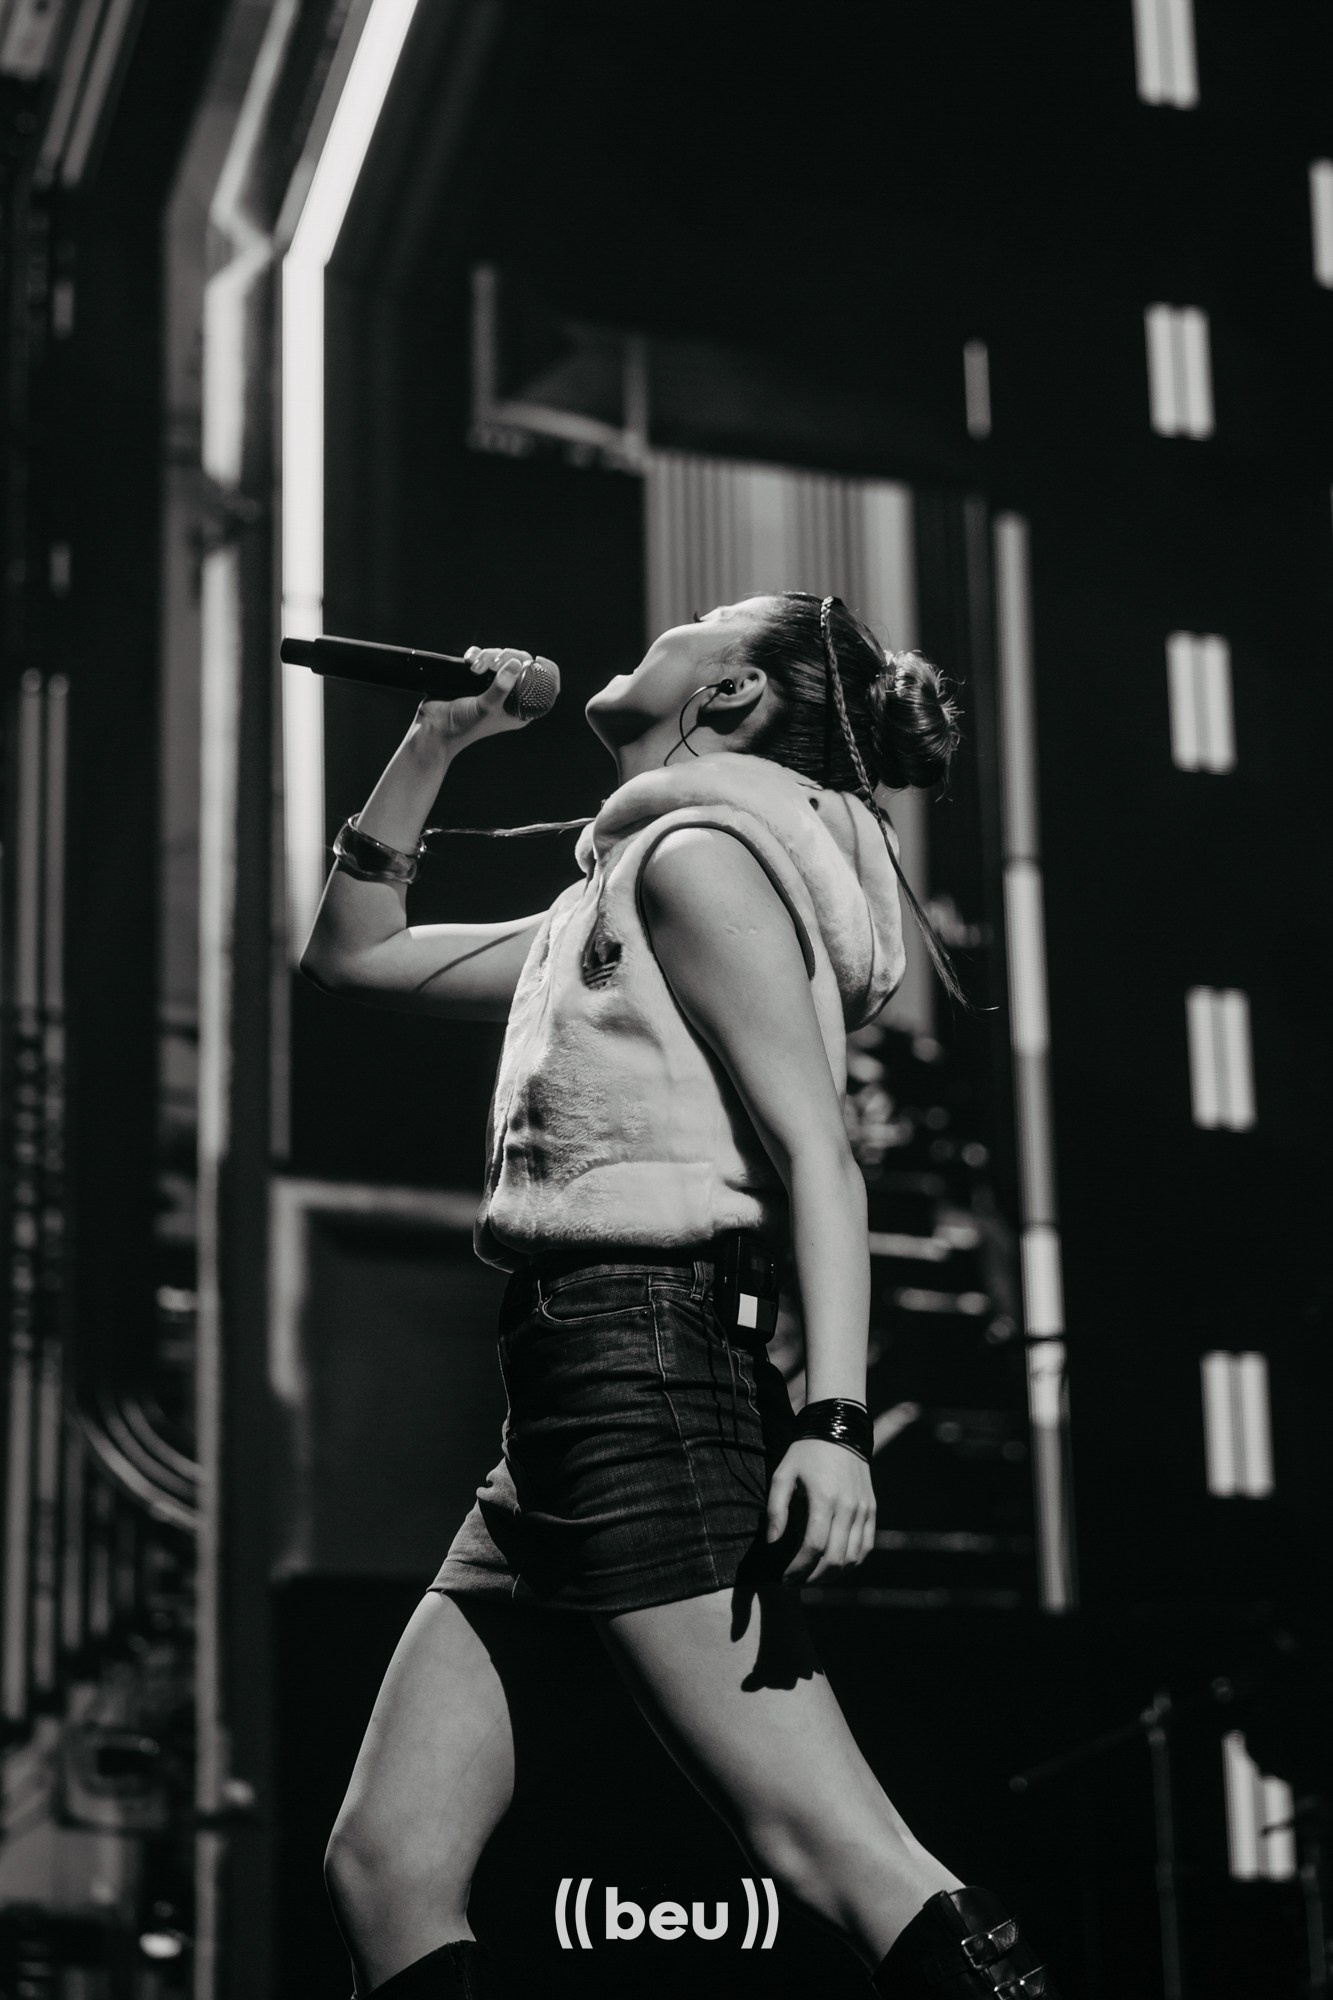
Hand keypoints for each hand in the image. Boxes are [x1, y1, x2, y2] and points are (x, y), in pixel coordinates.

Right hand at [418, 646, 549, 748]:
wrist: (434, 728)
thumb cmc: (463, 726)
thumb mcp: (486, 708)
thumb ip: (501, 688)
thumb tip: (516, 664)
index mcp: (520, 708)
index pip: (544, 688)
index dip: (547, 671)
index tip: (538, 660)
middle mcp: (509, 696)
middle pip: (522, 664)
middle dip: (509, 657)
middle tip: (494, 665)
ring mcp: (492, 685)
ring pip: (502, 657)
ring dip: (489, 656)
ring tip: (474, 669)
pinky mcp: (475, 677)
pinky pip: (483, 657)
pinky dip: (477, 654)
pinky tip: (468, 661)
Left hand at [766, 1438, 876, 1584]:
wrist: (839, 1430)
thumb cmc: (805, 1453)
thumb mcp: (783, 1474)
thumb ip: (776, 1510)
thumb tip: (772, 1543)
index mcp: (824, 1499)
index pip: (814, 1547)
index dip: (798, 1568)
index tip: (785, 1578)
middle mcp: (848, 1507)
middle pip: (835, 1558)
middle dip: (813, 1578)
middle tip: (795, 1583)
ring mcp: (863, 1509)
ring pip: (853, 1558)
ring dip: (832, 1575)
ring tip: (812, 1578)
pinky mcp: (871, 1509)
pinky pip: (866, 1547)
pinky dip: (852, 1563)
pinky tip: (835, 1567)